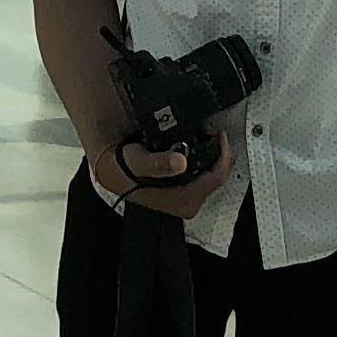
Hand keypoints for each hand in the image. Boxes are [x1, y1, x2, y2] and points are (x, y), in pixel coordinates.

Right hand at [109, 130, 240, 223]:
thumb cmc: (125, 168)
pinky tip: (199, 148)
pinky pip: (203, 176)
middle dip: (219, 155)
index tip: (220, 135)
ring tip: (209, 137)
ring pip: (212, 177)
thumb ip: (158, 163)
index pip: (215, 179)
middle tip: (215, 134)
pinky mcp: (183, 191)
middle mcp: (187, 202)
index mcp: (181, 199)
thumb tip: (179, 162)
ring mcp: (186, 198)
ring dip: (213, 157)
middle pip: (217, 178)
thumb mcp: (138, 162)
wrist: (114, 171)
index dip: (223, 155)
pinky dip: (205, 161)